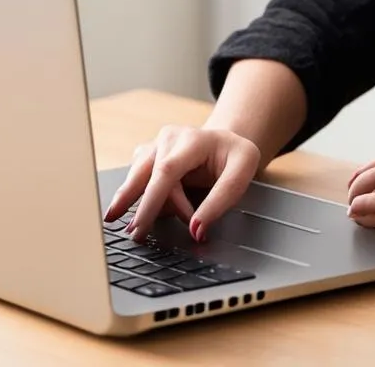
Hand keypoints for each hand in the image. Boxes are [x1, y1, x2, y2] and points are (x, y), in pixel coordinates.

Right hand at [104, 124, 260, 242]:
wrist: (224, 142)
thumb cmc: (234, 157)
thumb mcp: (242, 173)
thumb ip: (220, 201)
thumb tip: (196, 229)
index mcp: (193, 140)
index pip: (167, 170)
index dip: (154, 201)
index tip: (145, 227)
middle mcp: (169, 139)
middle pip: (144, 173)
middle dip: (135, 205)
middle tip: (133, 234)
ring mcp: (155, 146)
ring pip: (137, 178)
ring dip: (137, 203)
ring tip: (137, 229)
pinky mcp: (147, 156)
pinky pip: (138, 179)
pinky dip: (140, 198)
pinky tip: (144, 213)